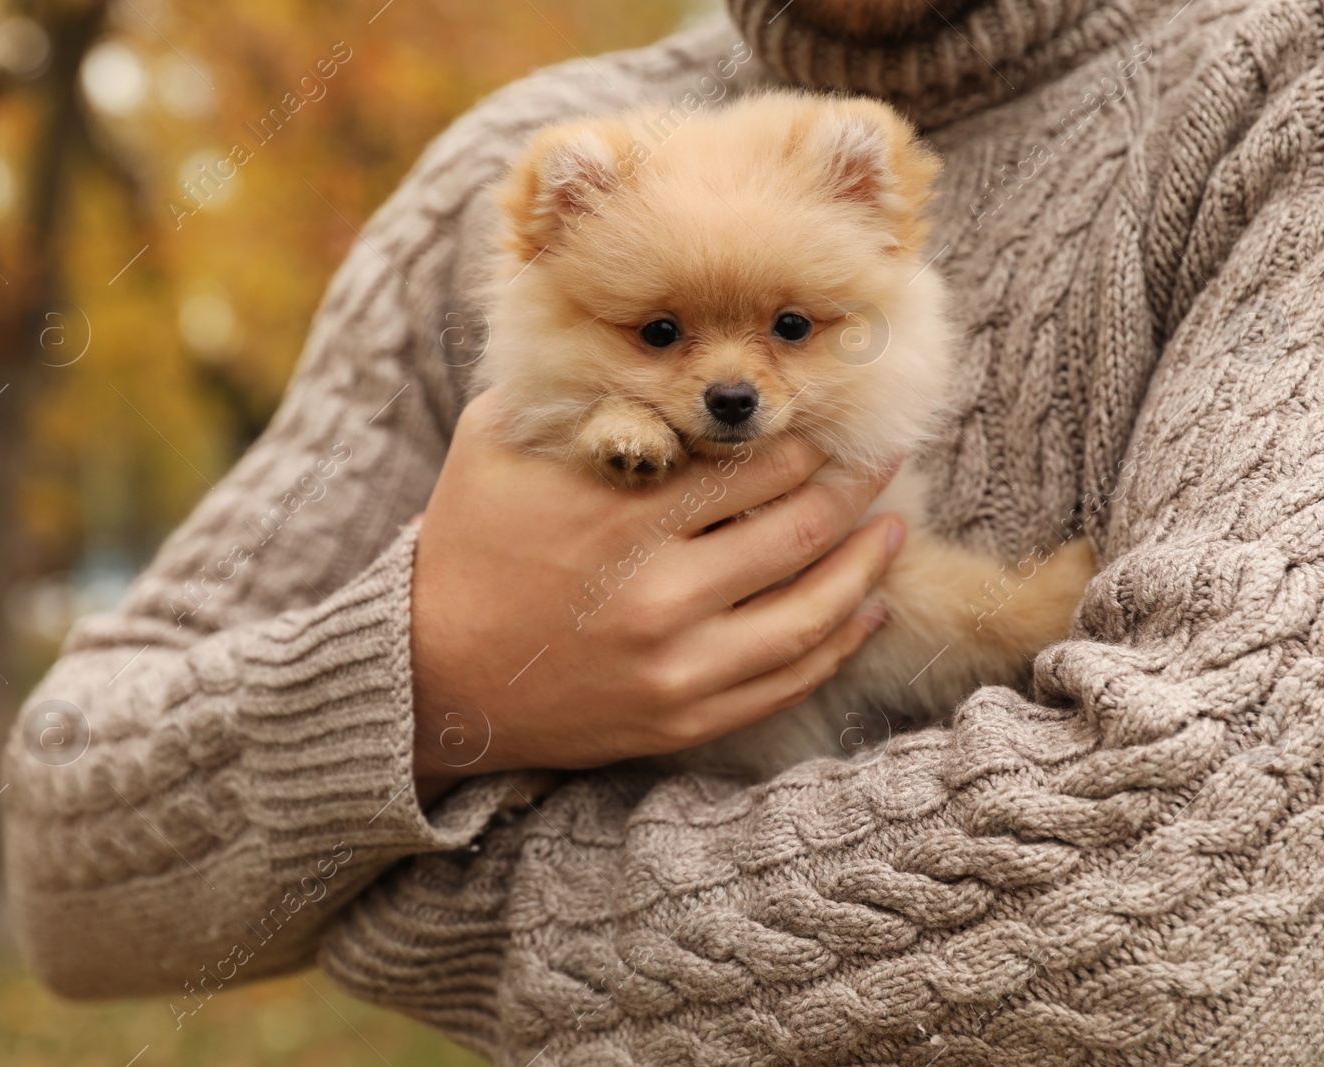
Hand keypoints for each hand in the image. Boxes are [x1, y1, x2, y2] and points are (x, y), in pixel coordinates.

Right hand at [409, 387, 905, 800]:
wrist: (428, 674)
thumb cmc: (466, 542)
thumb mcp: (496, 439)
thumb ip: (572, 389)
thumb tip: (642, 339)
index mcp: (620, 516)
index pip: (756, 467)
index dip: (809, 437)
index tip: (835, 415)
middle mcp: (658, 595)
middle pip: (798, 530)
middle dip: (855, 486)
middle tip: (886, 458)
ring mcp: (675, 667)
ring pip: (812, 613)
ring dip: (868, 566)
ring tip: (895, 530)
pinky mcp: (680, 719)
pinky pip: (786, 682)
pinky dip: (839, 643)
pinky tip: (866, 610)